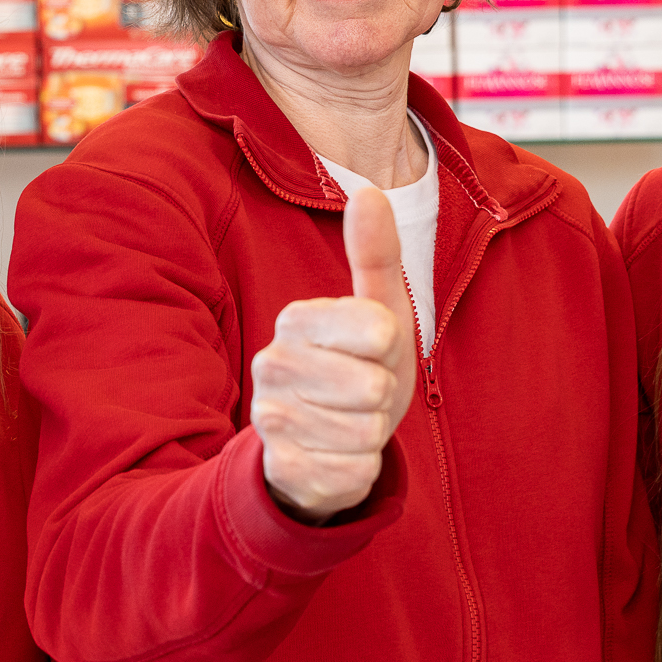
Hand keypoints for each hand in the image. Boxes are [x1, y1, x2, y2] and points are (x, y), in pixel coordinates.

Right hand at [251, 188, 418, 522]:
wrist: (324, 443)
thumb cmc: (357, 366)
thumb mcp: (378, 309)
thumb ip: (374, 253)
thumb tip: (367, 190)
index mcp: (295, 319)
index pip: (378, 331)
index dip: (391, 346)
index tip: (372, 349)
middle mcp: (272, 365)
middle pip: (373, 387)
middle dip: (382, 396)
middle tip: (362, 392)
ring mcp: (271, 420)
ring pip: (366, 432)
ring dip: (371, 433)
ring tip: (349, 422)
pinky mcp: (282, 469)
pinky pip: (354, 470)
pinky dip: (359, 468)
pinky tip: (337, 455)